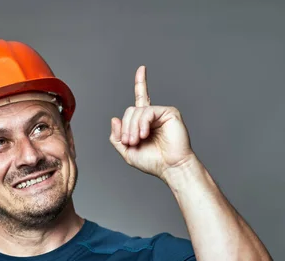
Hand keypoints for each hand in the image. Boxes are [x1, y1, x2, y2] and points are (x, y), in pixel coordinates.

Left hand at [109, 65, 196, 181]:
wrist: (170, 167)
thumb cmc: (152, 161)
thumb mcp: (127, 151)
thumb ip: (117, 137)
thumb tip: (114, 118)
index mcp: (144, 122)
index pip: (141, 99)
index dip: (141, 83)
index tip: (142, 68)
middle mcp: (153, 115)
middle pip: (130, 111)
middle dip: (126, 127)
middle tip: (130, 142)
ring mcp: (161, 113)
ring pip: (137, 111)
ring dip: (132, 128)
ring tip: (137, 141)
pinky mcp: (169, 113)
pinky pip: (148, 112)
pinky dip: (142, 123)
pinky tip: (145, 134)